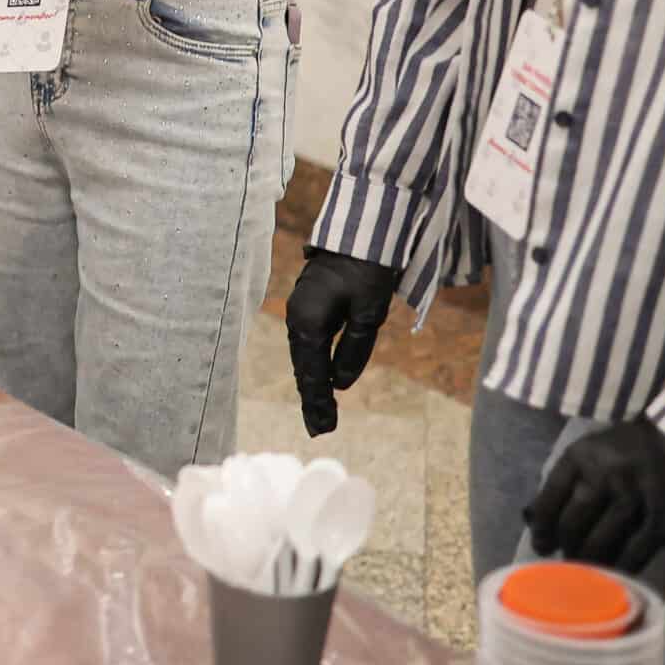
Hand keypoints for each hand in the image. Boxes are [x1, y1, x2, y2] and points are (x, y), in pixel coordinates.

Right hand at [286, 249, 400, 435]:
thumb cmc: (366, 270)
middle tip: (320, 429)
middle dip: (312, 398)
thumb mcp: (367, 314)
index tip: (323, 428)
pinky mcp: (308, 306)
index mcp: (308, 323)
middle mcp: (297, 319)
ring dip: (312, 383)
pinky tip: (321, 378)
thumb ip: (353, 350)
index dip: (318, 402)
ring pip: (303, 357)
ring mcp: (300, 311)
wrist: (359, 234)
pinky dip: (314, 365)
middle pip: (302, 368)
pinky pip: (307, 344)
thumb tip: (340, 384)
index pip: (311, 373)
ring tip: (321, 412)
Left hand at [526, 417, 664, 571]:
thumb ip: (560, 484)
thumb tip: (528, 519)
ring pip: (601, 540)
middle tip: (565, 559)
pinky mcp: (662, 514)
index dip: (542, 527)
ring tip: (585, 568)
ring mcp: (635, 494)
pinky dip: (622, 565)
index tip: (541, 545)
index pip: (549, 497)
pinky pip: (636, 549)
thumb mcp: (585, 454)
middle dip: (565, 547)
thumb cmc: (620, 452)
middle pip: (573, 523)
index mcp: (580, 456)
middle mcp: (605, 473)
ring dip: (589, 560)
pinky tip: (615, 573)